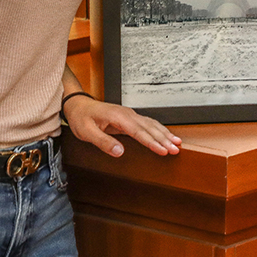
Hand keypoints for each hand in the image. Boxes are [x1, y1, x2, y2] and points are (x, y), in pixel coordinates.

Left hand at [63, 94, 181, 157]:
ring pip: (152, 125)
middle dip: (164, 139)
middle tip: (176, 150)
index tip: (163, 150)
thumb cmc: (82, 118)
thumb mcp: (86, 132)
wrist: (79, 104)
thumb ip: (103, 142)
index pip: (139, 132)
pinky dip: (159, 130)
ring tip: (177, 143)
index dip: (152, 143)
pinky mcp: (130, 118)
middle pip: (150, 128)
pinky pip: (148, 124)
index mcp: (119, 117)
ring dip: (165, 134)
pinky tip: (166, 135)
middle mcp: (128, 114)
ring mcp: (130, 115)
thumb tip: (120, 152)